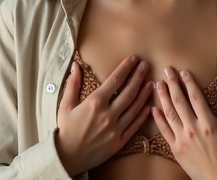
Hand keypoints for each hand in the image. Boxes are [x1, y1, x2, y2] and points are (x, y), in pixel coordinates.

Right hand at [56, 54, 153, 175]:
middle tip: (145, 65)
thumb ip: (72, 84)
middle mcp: (108, 114)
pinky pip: (135, 125)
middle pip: (129, 91)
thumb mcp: (65, 105)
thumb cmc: (66, 129)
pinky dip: (143, 114)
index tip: (133, 58)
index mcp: (95, 102)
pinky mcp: (120, 140)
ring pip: (135, 107)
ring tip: (151, 82)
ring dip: (144, 93)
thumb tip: (75, 66)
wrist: (68, 157)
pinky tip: (149, 105)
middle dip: (138, 76)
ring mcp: (116, 128)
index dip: (126, 67)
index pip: (115, 80)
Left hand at [152, 67, 216, 179]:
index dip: (189, 82)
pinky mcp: (175, 149)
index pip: (196, 97)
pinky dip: (158, 118)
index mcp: (209, 124)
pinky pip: (164, 131)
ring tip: (157, 83)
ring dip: (163, 97)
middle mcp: (193, 129)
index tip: (183, 72)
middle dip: (172, 84)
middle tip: (167, 70)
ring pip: (169, 113)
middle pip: (180, 101)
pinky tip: (153, 107)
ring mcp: (182, 139)